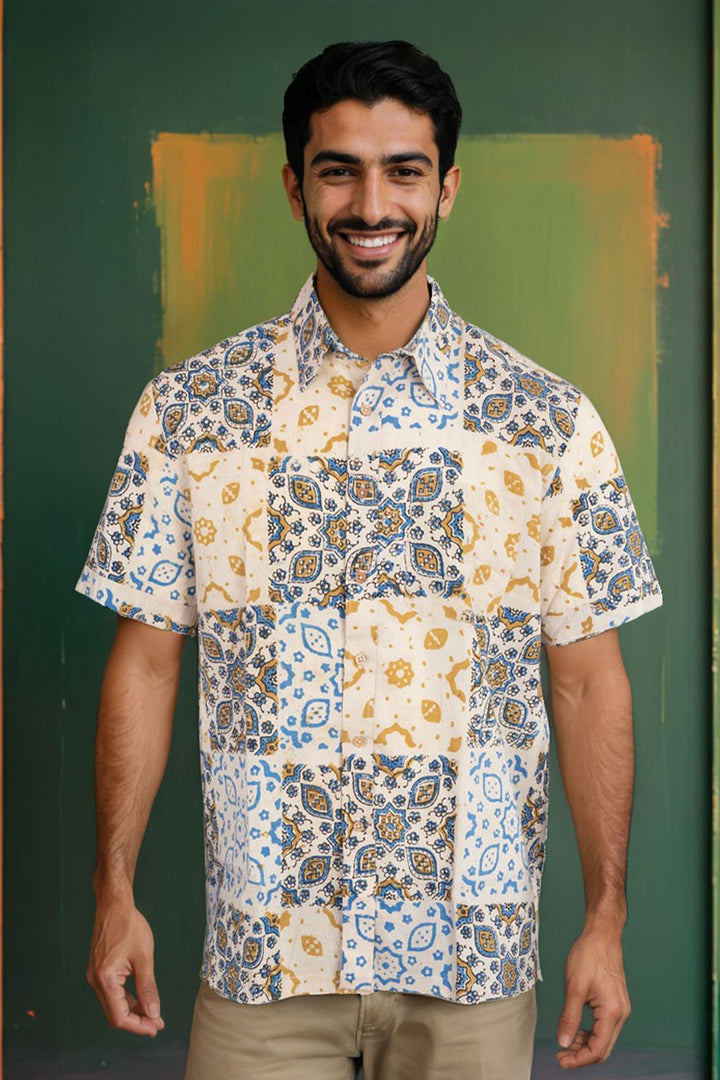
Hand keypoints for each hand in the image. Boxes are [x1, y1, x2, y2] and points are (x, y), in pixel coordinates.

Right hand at [87, 898, 164, 1036]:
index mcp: (105, 979)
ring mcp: (95, 976)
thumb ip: (148, 988)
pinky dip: (126, 999)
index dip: (138, 1026)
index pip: (120, 1017)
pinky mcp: (98, 971)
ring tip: (153, 1015)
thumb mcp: (144, 957)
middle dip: (137, 1022)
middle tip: (158, 1025)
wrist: (114, 905)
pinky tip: (141, 1000)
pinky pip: (112, 993)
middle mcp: (95, 981)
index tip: (156, 1028)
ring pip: (113, 1005)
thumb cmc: (130, 926)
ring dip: (133, 1011)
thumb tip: (153, 1013)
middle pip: (115, 1014)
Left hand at [556, 929, 630, 1068]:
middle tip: (560, 1056)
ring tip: (566, 1043)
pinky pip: (605, 1028)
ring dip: (585, 1045)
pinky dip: (591, 1034)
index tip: (560, 1060)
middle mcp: (621, 1014)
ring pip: (605, 1040)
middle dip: (581, 1056)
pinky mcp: (616, 1003)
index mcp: (612, 1012)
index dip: (578, 1059)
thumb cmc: (589, 955)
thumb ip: (569, 1017)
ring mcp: (621, 1009)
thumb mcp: (574, 987)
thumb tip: (563, 1042)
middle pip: (603, 1049)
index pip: (597, 1049)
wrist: (602, 935)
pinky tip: (577, 1031)